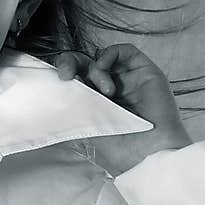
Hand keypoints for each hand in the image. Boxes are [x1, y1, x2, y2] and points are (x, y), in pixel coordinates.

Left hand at [54, 44, 191, 175]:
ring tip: (106, 92)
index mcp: (95, 101)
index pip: (75, 77)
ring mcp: (127, 80)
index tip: (61, 79)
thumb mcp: (84, 127)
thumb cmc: (120, 150)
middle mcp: (110, 88)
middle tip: (67, 75)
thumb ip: (71, 107)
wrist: (149, 154)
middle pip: (84, 62)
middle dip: (71, 63)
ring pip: (102, 57)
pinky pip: (124, 50)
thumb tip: (55, 90)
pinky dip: (109, 55)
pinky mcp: (144, 72)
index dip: (65, 72)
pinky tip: (105, 69)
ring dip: (96, 69)